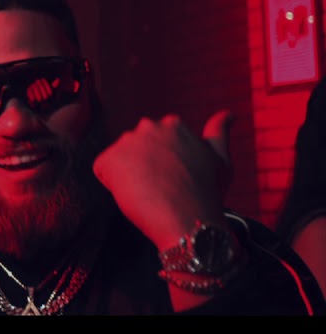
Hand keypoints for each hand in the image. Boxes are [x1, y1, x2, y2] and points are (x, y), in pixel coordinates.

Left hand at [91, 110, 233, 250]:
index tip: (175, 179)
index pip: (154, 144)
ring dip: (128, 176)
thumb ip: (219, 133)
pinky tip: (135, 194)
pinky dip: (113, 185)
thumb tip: (229, 114)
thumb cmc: (207, 194)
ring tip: (151, 192)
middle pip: (135, 150)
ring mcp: (128, 141)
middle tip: (163, 187)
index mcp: (173, 124)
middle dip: (143, 168)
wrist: (190, 220)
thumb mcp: (220, 159)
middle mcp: (149, 126)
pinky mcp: (109, 158)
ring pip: (119, 161)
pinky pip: (103, 171)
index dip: (163, 167)